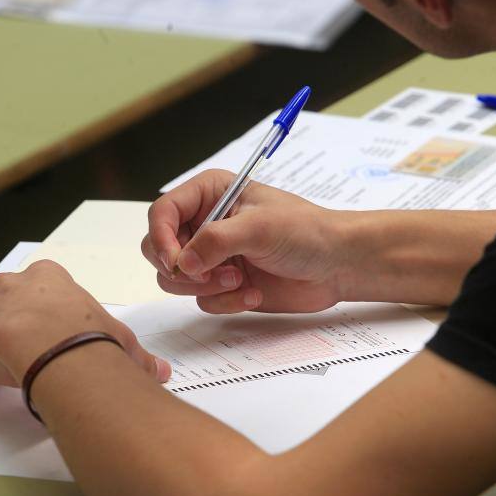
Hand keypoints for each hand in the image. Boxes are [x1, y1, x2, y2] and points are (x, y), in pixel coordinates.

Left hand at [0, 260, 170, 385]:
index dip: (33, 300)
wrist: (50, 346)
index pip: (34, 280)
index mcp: (48, 278)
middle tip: (7, 334)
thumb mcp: (119, 339)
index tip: (38, 317)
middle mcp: (11, 284)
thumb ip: (136, 356)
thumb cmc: (87, 334)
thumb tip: (160, 372)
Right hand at [141, 169, 357, 313]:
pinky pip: (202, 300)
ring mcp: (212, 256)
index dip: (161, 238)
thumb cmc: (306, 231)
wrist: (337, 265)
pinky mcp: (223, 284)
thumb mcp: (259, 227)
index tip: (175, 261)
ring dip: (205, 286)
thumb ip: (215, 241)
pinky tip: (254, 292)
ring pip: (176, 279)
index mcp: (209, 194)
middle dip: (181, 268)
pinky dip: (226, 301)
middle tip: (209, 273)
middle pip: (159, 249)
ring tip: (238, 280)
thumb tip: (182, 263)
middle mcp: (205, 223)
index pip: (162, 212)